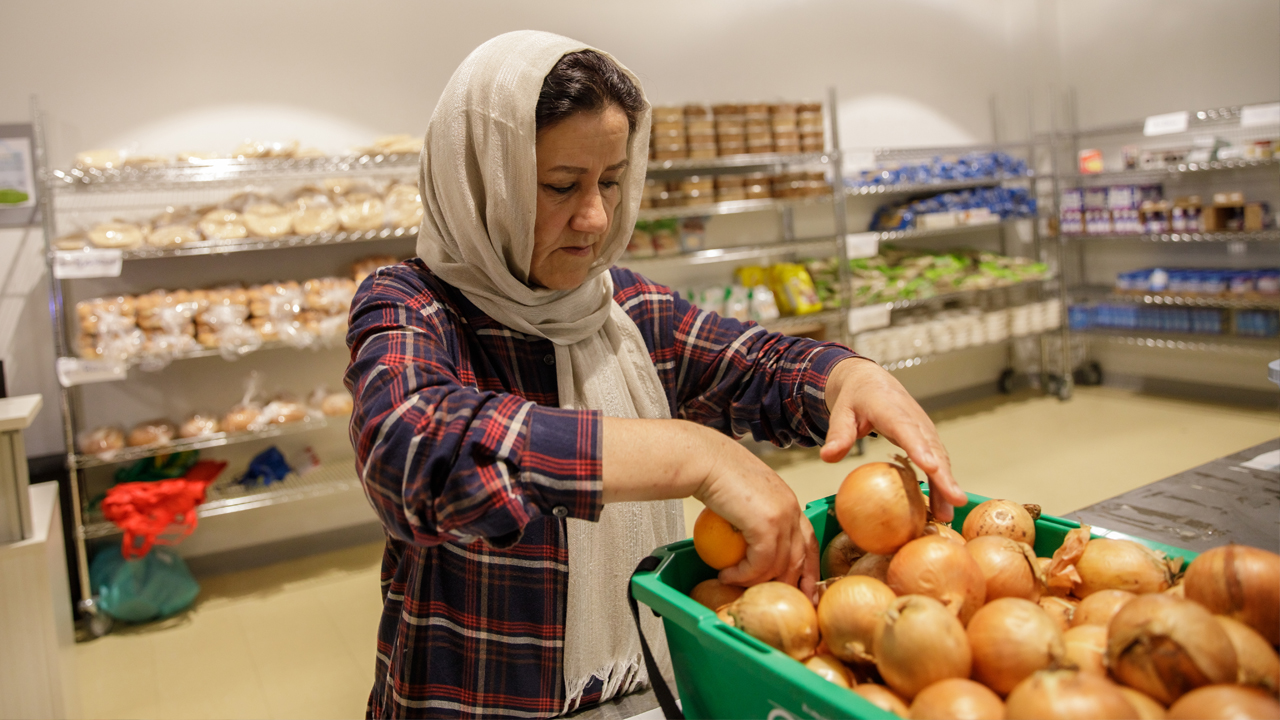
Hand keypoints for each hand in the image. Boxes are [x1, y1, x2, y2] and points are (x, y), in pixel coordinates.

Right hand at [691, 426, 819, 599]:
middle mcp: (792, 509)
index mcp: (790, 502)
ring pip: (779, 565)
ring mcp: (782, 517)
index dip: (808, 569)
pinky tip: (726, 575)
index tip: (802, 590)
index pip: (809, 541)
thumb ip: (754, 516)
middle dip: (790, 585)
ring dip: (757, 581)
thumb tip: (747, 544)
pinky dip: (743, 575)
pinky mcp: (765, 525)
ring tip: (735, 583)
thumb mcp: (745, 496)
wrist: (705, 460)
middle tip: (774, 601)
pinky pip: (759, 563)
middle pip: (800, 558)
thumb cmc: (716, 474)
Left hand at [820, 358, 967, 521]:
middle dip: (943, 475)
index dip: (920, 448)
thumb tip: (828, 457)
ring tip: (948, 514)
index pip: (907, 429)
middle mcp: (914, 419)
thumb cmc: (856, 398)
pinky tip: (943, 506)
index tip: (931, 467)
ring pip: (939, 457)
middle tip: (953, 500)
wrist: (872, 381)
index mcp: (890, 408)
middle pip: (931, 448)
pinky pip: (937, 460)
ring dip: (946, 484)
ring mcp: (924, 429)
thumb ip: (838, 433)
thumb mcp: (841, 411)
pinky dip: (942, 482)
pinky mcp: (927, 438)